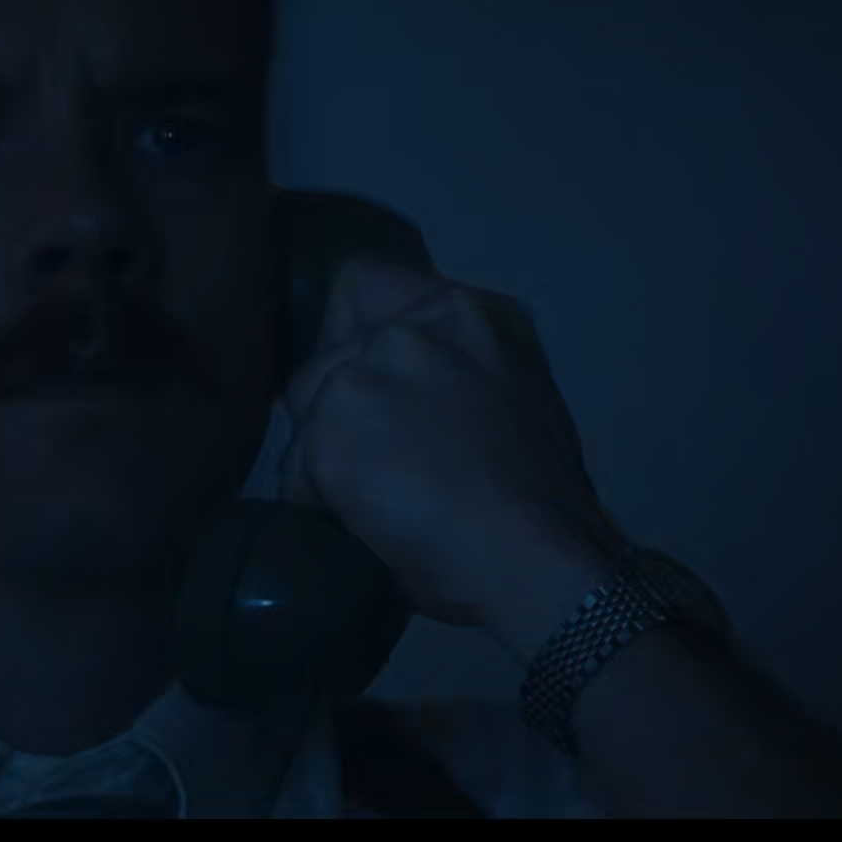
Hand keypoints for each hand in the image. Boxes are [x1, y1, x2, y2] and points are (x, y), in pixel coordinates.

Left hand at [279, 259, 626, 662]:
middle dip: (336, 402)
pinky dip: (318, 505)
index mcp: (469, 314)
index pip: (369, 285)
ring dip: (326, 454)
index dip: (353, 334)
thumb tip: (421, 405)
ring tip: (378, 504)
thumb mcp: (519, 401)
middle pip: (327, 346)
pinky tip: (364, 527)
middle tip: (374, 462)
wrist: (534, 555)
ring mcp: (367, 370)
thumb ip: (462, 375)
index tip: (364, 386)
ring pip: (306, 405)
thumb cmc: (545, 507)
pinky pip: (296, 470)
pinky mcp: (329, 425)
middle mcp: (413, 325)